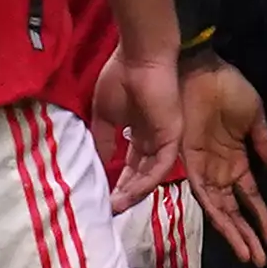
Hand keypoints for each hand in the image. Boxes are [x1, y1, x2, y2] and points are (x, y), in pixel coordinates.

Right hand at [98, 50, 184, 208]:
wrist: (140, 58)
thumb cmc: (121, 78)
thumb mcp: (104, 115)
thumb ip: (102, 139)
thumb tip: (94, 162)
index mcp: (139, 132)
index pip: (131, 164)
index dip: (118, 181)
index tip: (103, 197)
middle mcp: (153, 139)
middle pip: (141, 173)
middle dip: (126, 192)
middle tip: (110, 210)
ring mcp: (164, 139)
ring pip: (151, 174)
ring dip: (134, 192)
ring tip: (116, 207)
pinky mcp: (172, 137)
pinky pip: (161, 166)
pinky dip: (145, 181)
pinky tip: (129, 194)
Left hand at [181, 52, 266, 264]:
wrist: (200, 72)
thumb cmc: (228, 89)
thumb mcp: (255, 116)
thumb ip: (265, 144)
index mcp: (237, 159)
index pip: (251, 196)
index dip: (260, 217)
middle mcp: (221, 170)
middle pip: (234, 211)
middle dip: (247, 235)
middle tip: (258, 260)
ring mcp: (205, 169)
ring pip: (220, 210)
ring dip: (234, 233)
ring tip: (247, 255)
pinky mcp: (190, 163)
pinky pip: (203, 194)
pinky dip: (217, 213)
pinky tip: (228, 229)